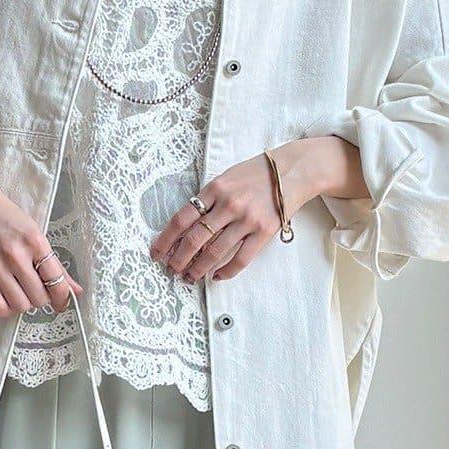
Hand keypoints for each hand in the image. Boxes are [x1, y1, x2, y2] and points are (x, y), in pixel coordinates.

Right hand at [0, 175, 80, 317]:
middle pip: (39, 298)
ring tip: (21, 291)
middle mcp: (15, 255)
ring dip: (24, 303)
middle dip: (42, 298)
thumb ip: (54, 264)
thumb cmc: (3, 216)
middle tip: (38, 289)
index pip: (56, 281)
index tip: (62, 301)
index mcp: (34, 242)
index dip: (63, 297)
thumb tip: (74, 288)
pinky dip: (7, 307)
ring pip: (20, 305)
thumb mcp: (34, 233)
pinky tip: (7, 296)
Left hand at [151, 154, 281, 284]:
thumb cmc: (256, 174)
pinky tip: (216, 276)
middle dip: (179, 258)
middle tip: (171, 270)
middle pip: (195, 238)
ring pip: (215, 252)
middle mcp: (229, 204)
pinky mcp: (264, 232)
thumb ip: (208, 199)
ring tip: (190, 277)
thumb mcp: (226, 177)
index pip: (182, 217)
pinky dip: (226, 271)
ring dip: (198, 269)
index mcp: (215, 188)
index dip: (166, 238)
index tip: (157, 252)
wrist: (292, 171)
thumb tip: (187, 227)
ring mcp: (247, 219)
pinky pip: (241, 259)